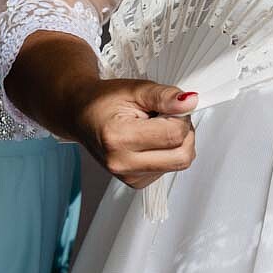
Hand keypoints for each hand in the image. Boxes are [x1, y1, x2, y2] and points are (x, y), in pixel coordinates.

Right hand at [72, 79, 197, 188]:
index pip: (174, 134)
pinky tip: (149, 140)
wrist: (81, 115)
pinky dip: (167, 152)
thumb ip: (164, 96)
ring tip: (154, 127)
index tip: (169, 106)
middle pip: (182, 156)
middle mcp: (122, 163)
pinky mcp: (135, 183)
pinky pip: (169, 169)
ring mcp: (128, 177)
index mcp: (118, 138)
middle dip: (184, 132)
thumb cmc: (104, 101)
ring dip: (177, 142)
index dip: (181, 116)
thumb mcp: (135, 89)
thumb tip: (190, 102)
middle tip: (166, 116)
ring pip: (179, 163)